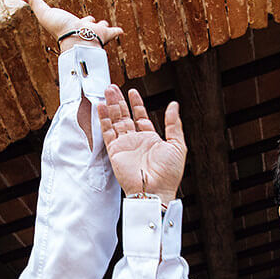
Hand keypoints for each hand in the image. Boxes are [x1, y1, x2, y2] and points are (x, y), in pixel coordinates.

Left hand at [21, 0, 122, 51]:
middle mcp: (85, 30)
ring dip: (104, 27)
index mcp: (73, 25)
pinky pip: (114, 33)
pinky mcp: (105, 35)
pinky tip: (121, 32)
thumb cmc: (61, 28)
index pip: (79, 22)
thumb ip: (35, 3)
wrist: (76, 39)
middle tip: (93, 22)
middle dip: (91, 23)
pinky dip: (117, 31)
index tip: (80, 20)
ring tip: (106, 28)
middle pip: (90, 25)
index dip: (80, 20)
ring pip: (102, 29)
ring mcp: (95, 34)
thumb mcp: (45, 13)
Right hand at [98, 86, 186, 204]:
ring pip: (115, 121)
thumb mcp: (177, 145)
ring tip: (107, 91)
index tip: (132, 91)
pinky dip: (104, 119)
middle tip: (113, 88)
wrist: (155, 190)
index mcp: (151, 140)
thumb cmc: (169, 174)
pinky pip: (107, 132)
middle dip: (119, 101)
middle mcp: (136, 141)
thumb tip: (174, 106)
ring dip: (111, 106)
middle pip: (125, 116)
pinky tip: (101, 107)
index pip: (141, 117)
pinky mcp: (115, 151)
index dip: (136, 103)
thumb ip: (174, 124)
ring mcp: (124, 146)